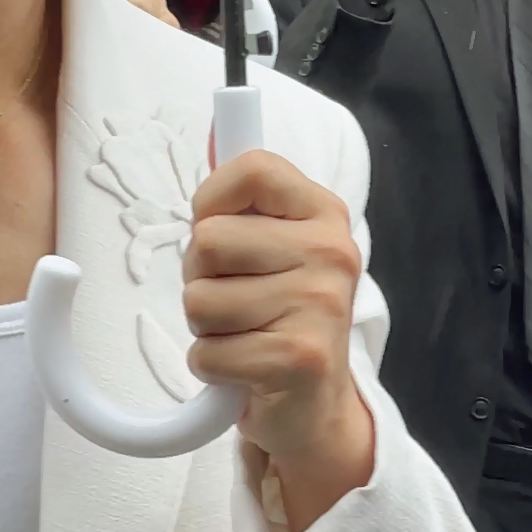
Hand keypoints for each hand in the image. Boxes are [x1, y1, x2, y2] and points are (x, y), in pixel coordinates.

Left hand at [183, 150, 372, 486]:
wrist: (314, 407)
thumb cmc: (280, 317)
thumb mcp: (274, 247)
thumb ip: (246, 198)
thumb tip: (220, 123)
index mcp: (325, 214)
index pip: (251, 169)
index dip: (211, 202)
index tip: (219, 233)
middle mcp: (331, 253)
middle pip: (208, 241)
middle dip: (200, 278)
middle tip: (234, 300)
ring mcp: (320, 305)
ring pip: (199, 301)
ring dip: (205, 328)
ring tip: (242, 335)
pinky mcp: (299, 359)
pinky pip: (207, 352)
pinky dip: (211, 368)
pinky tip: (245, 368)